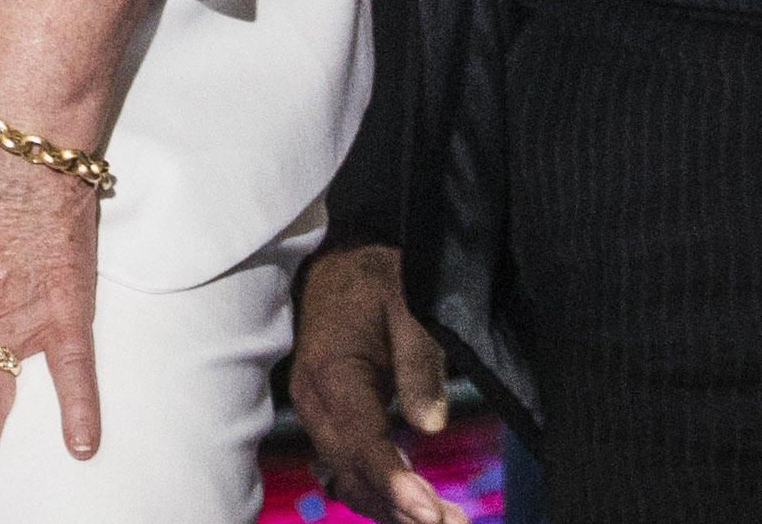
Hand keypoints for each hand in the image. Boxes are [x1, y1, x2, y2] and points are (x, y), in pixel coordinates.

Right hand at [286, 246, 452, 523]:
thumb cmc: (373, 279)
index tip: (430, 513)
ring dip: (392, 509)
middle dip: (400, 509)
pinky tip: (416, 508)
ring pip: (349, 482)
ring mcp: (317, 417)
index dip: (394, 483)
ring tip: (447, 521)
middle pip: (353, 474)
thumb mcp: (407, 302)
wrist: (335, 264)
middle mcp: (314, 402)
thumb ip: (419, 361)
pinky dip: (380, 495)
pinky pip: (349, 472)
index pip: (361, 442)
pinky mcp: (328, 424)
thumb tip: (430, 425)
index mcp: (330, 372)